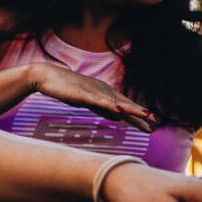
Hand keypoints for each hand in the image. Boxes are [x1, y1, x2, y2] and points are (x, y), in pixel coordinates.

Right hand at [31, 63, 157, 132]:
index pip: (125, 106)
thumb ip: (102, 108)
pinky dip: (109, 105)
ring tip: (147, 116)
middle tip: (157, 123)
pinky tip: (119, 110)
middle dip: (141, 114)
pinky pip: (98, 101)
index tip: (152, 125)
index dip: (139, 115)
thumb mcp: (86, 101)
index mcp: (104, 93)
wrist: (44, 76)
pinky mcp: (82, 94)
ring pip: (116, 103)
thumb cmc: (64, 88)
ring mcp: (93, 92)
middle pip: (125, 104)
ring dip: (132, 109)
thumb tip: (118, 116)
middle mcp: (102, 91)